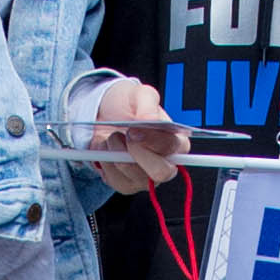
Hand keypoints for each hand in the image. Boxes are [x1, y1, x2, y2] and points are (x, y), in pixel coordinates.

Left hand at [90, 78, 186, 192]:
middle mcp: (165, 162)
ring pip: (134, 177)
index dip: (152, 140)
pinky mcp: (127, 185)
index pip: (172, 148)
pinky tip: (107, 150)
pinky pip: (117, 181)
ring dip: (116, 154)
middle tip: (120, 136)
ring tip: (112, 138)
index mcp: (176, 141)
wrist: (103, 114)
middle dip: (135, 153)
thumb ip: (148, 103)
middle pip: (161, 172)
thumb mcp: (139, 94)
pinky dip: (106, 164)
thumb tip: (151, 119)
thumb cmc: (127, 106)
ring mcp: (147, 176)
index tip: (133, 129)